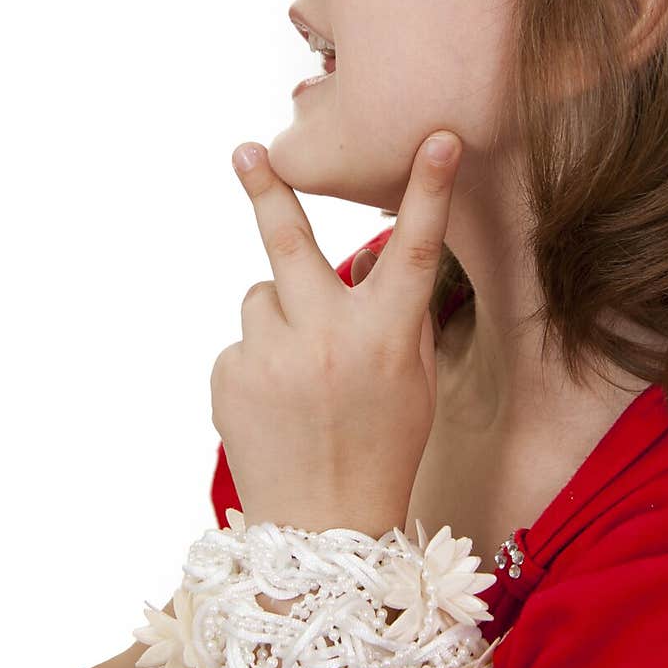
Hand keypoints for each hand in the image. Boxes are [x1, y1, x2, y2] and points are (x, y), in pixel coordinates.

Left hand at [210, 132, 462, 537]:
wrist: (322, 530)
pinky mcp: (230, 376)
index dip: (429, 188)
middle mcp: (327, 338)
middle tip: (246, 151)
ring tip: (298, 374)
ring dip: (279, 315)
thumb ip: (396, 317)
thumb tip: (367, 259)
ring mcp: (272, 357)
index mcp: (387, 337)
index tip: (437, 137)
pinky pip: (244, 341)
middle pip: (290, 242)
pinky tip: (278, 404)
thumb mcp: (414, 383)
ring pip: (262, 295)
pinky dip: (259, 359)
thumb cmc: (382, 449)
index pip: (414, 248)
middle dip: (266, 188)